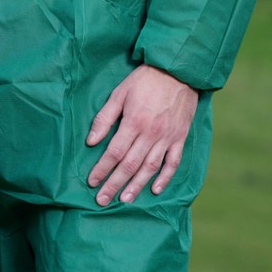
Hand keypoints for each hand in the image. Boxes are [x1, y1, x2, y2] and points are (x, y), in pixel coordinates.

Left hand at [85, 64, 199, 205]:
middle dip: (114, 184)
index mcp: (133, 123)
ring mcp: (167, 138)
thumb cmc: (144, 81)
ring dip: (136, 186)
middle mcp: (151, 135)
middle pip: (129, 165)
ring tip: (124, 199)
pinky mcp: (180, 138)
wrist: (178, 71)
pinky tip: (155, 189)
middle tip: (102, 200)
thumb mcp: (119, 93)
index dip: (102, 169)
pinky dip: (165, 178)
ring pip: (150, 168)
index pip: (114, 153)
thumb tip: (91, 141)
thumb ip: (104, 118)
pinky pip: (173, 163)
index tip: (92, 182)